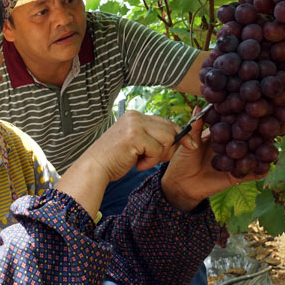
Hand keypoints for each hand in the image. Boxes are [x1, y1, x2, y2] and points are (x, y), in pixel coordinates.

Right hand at [80, 110, 198, 182]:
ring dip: (158, 156)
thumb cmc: (115, 159)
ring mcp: (134, 125)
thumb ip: (152, 137)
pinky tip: (136, 164)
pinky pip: (157, 150)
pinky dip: (150, 162)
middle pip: (170, 129)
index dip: (180, 134)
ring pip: (167, 139)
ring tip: (142, 161)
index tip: (190, 145)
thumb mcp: (135, 143)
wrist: (94, 168)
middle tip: (152, 160)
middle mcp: (135, 117)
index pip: (166, 122)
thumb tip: (181, 138)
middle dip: (169, 148)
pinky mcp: (134, 137)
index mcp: (135, 116)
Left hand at [160, 116, 264, 210]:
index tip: (251, 108)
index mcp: (220, 134)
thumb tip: (198, 107)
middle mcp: (230, 145)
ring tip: (270, 148)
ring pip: (251, 155)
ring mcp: (234, 160)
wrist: (180, 184)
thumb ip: (195, 127)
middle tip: (268, 127)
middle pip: (246, 138)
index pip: (232, 123)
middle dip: (257, 133)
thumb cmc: (182, 160)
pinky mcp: (235, 176)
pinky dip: (257, 172)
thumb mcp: (188, 141)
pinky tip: (265, 169)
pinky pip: (249, 174)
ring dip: (261, 152)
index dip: (240, 116)